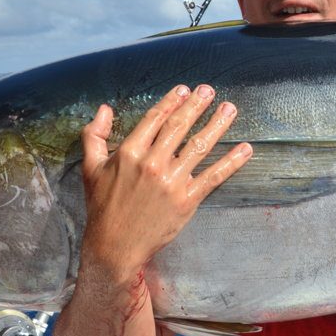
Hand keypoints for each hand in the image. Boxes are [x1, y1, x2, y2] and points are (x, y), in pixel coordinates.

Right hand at [80, 84, 251, 272]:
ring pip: (199, 146)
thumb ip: (94, 135)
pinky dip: (231, 162)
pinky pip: (213, 177)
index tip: (185, 89)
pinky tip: (245, 150)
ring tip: (230, 110)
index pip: (155, 119)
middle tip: (210, 90)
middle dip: (197, 106)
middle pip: (179, 127)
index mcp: (129, 152)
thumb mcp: (90, 168)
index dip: (171, 101)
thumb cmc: (102, 206)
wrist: (115, 246)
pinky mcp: (187, 200)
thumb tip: (104, 109)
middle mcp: (152, 164)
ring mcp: (171, 182)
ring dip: (217, 125)